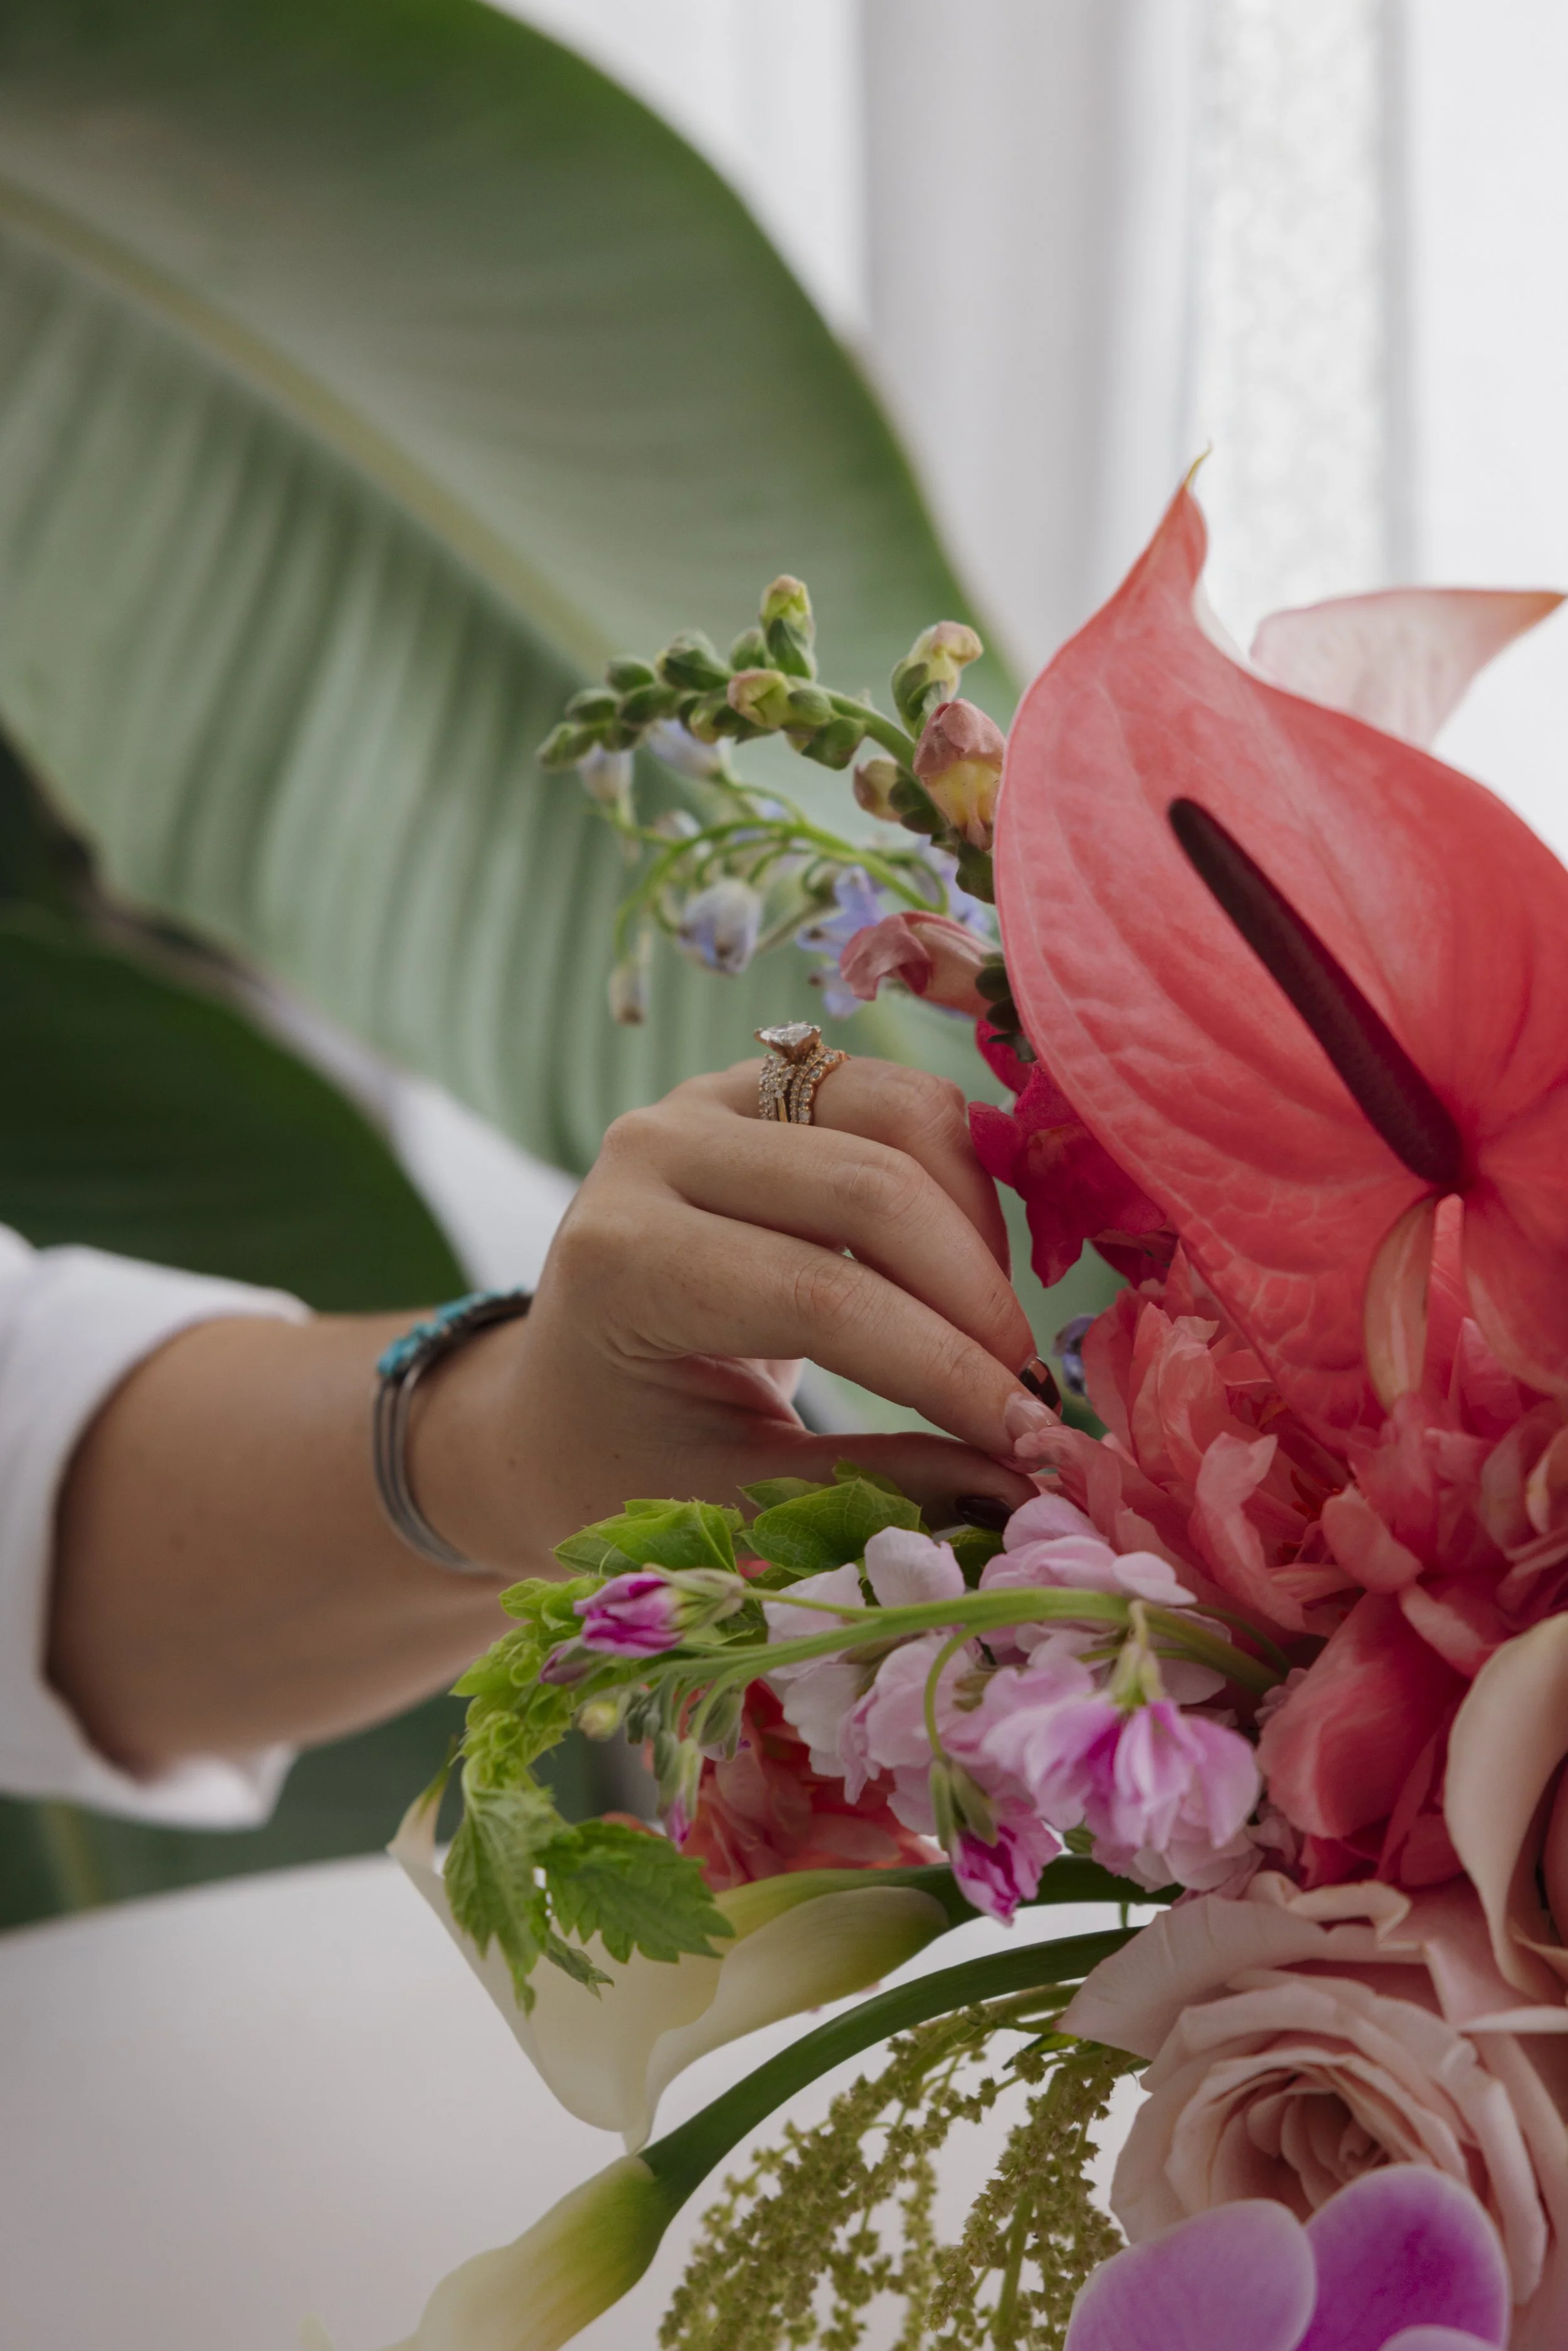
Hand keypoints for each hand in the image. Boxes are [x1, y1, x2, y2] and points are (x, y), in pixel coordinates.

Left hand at [420, 1055, 1050, 1565]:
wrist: (554, 1402)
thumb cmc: (625, 1466)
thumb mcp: (732, 1500)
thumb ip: (874, 1489)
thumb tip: (1029, 1492)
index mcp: (621, 1260)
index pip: (822, 1297)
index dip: (943, 1368)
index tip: (1028, 1439)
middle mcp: (654, 1149)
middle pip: (873, 1186)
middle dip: (975, 1298)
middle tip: (1030, 1392)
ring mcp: (706, 1098)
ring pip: (902, 1112)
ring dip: (977, 1223)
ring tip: (990, 1330)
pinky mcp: (760, 1084)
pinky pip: (899, 1097)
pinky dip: (959, 1175)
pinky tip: (965, 1270)